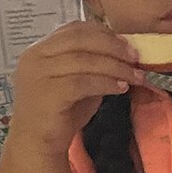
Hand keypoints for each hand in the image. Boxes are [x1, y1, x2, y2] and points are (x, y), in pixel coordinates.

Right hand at [6, 21, 144, 156]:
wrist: (38, 143)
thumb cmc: (60, 113)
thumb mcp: (79, 82)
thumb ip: (93, 65)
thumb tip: (126, 54)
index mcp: (41, 49)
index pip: (74, 29)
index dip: (104, 33)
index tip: (127, 43)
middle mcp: (35, 57)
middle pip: (80, 39)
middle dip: (113, 46)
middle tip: (136, 57)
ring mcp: (38, 74)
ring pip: (84, 60)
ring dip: (116, 67)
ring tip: (136, 76)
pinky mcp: (47, 93)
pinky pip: (83, 82)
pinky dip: (106, 83)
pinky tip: (122, 88)